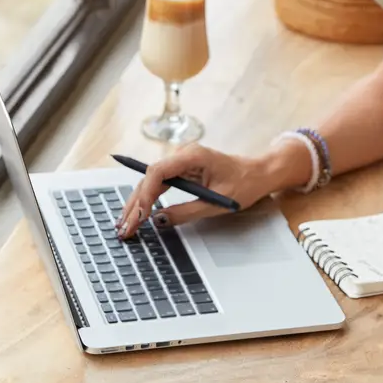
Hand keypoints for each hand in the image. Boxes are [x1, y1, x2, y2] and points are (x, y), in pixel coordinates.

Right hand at [115, 144, 282, 238]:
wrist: (259, 173)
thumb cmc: (244, 184)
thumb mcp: (216, 204)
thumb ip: (185, 212)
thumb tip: (158, 220)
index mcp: (192, 156)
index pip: (158, 172)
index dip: (145, 195)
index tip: (139, 216)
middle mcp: (183, 155)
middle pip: (150, 177)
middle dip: (135, 203)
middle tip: (123, 227)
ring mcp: (181, 161)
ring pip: (151, 181)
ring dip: (138, 202)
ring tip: (124, 224)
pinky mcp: (182, 170)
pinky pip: (160, 183)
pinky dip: (148, 199)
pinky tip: (137, 213)